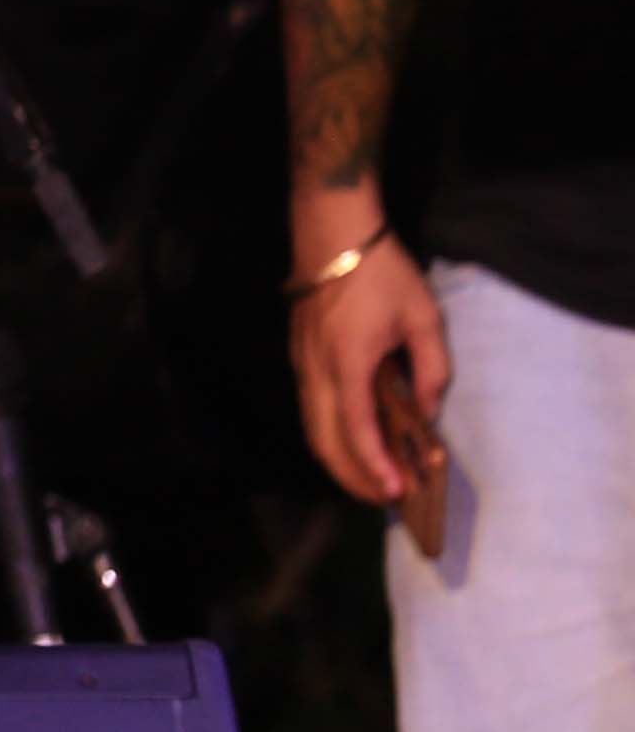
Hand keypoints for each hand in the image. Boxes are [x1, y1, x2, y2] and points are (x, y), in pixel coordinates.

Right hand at [293, 232, 450, 505]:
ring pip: (312, 427)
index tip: (397, 491)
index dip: (375, 465)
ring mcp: (302, 362)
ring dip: (339, 460)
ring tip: (370, 480)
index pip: (357, 429)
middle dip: (353, 476)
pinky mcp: (299, 356)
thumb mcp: (423, 318)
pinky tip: (352, 442)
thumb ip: (431, 369)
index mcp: (348, 362)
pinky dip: (329, 436)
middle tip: (386, 498)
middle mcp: (317, 369)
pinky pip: (310, 409)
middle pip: (325, 439)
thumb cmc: (382, 272)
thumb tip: (427, 412)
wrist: (332, 232)